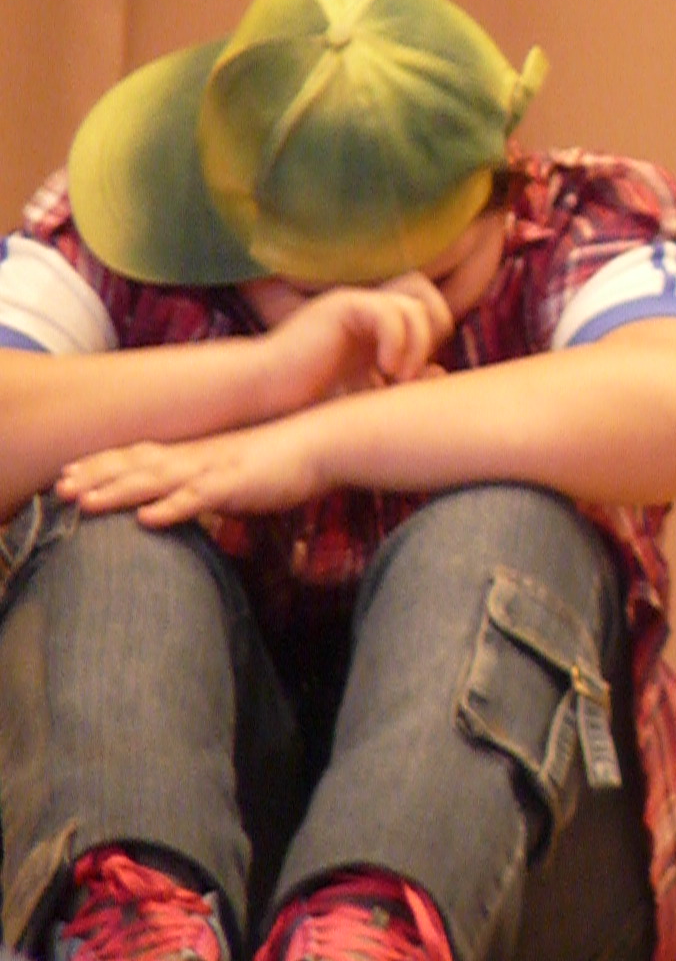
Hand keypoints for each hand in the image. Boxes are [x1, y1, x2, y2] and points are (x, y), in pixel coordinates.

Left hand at [57, 414, 327, 526]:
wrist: (329, 441)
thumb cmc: (294, 460)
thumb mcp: (246, 475)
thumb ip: (219, 488)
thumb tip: (202, 502)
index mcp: (202, 453)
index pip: (143, 455)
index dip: (106, 464)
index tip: (72, 472)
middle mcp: (201, 457)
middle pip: (138, 465)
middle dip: (97, 476)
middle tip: (60, 488)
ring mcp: (217, 469)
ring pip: (158, 481)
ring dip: (119, 492)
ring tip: (85, 503)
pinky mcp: (239, 484)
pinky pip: (200, 498)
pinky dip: (172, 508)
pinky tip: (148, 519)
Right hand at [252, 273, 454, 408]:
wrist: (260, 394)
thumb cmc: (307, 402)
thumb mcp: (366, 394)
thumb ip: (400, 383)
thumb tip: (439, 371)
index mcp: (378, 328)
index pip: (431, 313)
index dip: (434, 342)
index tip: (414, 378)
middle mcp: (370, 312)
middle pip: (430, 302)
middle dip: (432, 338)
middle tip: (409, 375)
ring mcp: (355, 306)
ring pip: (414, 306)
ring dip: (416, 344)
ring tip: (397, 376)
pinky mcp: (340, 308)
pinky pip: (388, 311)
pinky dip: (396, 341)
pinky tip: (383, 369)